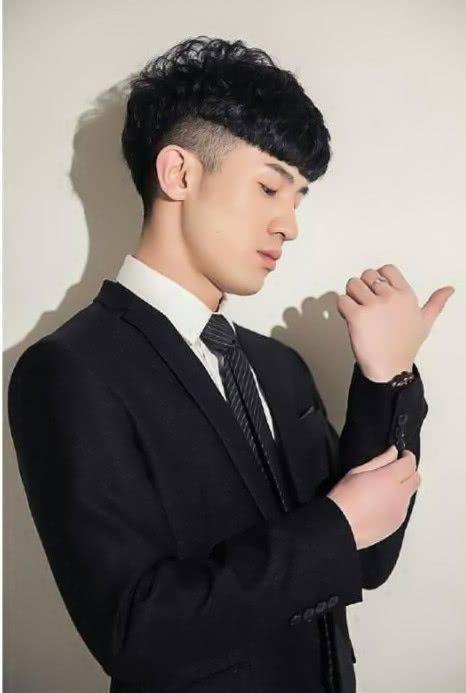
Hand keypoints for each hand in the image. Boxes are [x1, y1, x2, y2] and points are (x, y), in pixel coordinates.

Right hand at [326, 444, 420, 549]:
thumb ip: (381, 460)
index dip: (408, 457)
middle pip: (416, 479)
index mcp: (390, 478)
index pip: (409, 463)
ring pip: (410, 494)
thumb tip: (394, 452)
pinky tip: (382, 504)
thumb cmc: (345, 494)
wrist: (341, 525)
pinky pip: (403, 508)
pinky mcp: (397, 523)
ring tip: (385, 490)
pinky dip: (398, 502)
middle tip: (396, 470)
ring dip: (403, 488)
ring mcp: (401, 511)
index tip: (401, 455)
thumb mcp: (358, 471)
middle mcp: (401, 494)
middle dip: (410, 471)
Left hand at [336, 263, 454, 380]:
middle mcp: (391, 297)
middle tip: (365, 304)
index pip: (387, 269)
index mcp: (406, 295)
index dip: (378, 279)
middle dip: (363, 288)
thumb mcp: (425, 322)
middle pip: (367, 275)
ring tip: (357, 310)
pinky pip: (342, 300)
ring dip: (351, 296)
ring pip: (352, 284)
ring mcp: (374, 306)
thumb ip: (436, 302)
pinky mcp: (357, 316)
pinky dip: (342, 308)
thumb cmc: (405, 346)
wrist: (390, 368)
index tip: (376, 293)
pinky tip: (351, 318)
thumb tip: (449, 289)